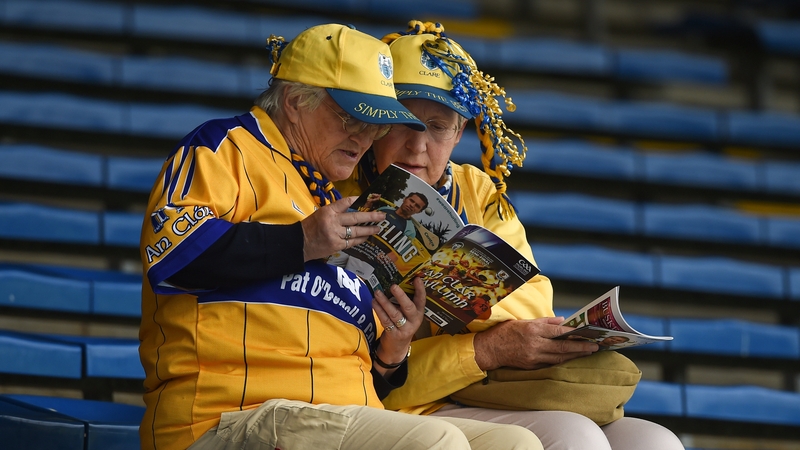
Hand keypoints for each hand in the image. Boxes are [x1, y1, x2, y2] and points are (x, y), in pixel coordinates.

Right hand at [300, 196, 384, 260]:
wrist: (299, 244)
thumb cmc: (310, 227)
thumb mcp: (320, 214)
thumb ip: (335, 211)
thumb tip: (354, 208)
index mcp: (328, 211)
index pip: (346, 202)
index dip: (358, 200)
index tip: (367, 200)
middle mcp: (332, 221)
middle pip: (355, 217)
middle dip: (371, 217)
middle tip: (382, 215)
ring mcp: (335, 234)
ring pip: (356, 231)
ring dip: (369, 229)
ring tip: (378, 228)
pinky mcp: (337, 245)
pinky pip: (352, 241)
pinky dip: (361, 239)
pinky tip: (367, 237)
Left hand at [371, 277, 425, 373]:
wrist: (397, 348)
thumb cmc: (402, 325)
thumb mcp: (407, 315)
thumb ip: (404, 303)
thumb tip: (395, 283)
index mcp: (419, 314)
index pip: (421, 300)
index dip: (420, 290)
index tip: (417, 279)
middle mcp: (414, 321)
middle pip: (408, 307)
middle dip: (401, 296)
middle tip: (393, 286)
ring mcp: (404, 329)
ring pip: (394, 314)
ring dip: (384, 302)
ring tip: (377, 292)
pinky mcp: (394, 335)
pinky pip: (385, 321)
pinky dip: (379, 311)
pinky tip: (374, 303)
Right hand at [473, 317, 598, 370]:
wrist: (490, 349)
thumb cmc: (506, 332)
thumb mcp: (524, 321)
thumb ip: (544, 321)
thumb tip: (562, 321)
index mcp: (533, 330)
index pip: (559, 332)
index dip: (574, 334)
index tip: (587, 334)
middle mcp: (534, 344)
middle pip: (562, 347)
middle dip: (581, 347)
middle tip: (595, 347)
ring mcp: (533, 357)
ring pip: (559, 357)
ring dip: (574, 356)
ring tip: (586, 353)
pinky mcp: (531, 365)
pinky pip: (550, 364)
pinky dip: (561, 361)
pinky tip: (570, 358)